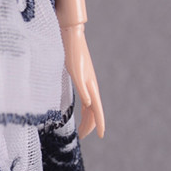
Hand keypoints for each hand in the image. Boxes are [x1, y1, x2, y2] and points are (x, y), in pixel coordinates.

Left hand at [60, 23, 104, 138]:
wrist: (71, 33)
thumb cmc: (71, 51)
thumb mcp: (74, 70)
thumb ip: (81, 87)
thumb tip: (89, 103)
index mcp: (90, 84)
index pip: (97, 109)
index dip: (98, 123)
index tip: (99, 136)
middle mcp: (91, 84)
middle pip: (93, 109)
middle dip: (90, 124)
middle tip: (82, 136)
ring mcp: (87, 80)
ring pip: (90, 104)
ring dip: (87, 117)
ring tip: (81, 128)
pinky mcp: (81, 75)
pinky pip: (85, 96)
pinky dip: (84, 106)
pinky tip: (82, 108)